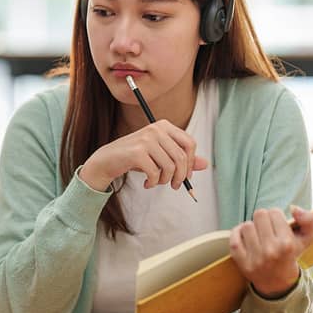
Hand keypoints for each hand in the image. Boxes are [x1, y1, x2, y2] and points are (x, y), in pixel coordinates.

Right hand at [78, 119, 208, 191]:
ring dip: (164, 180)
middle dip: (180, 176)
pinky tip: (146, 183)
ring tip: (156, 182)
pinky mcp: (137, 152)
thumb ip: (181, 158)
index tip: (185, 176)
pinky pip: (155, 173)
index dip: (191, 163)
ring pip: (169, 167)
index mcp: (164, 126)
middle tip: (174, 186)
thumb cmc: (136, 158)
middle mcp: (156, 129)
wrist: (107, 160)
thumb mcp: (160, 156)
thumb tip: (205, 164)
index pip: (190, 143)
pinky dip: (153, 182)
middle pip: (181, 157)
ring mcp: (146, 139)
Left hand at [229, 206, 312, 298]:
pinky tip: (245, 237)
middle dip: (264, 219)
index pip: (275, 212)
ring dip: (252, 227)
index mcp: (287, 243)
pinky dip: (237, 234)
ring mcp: (255, 257)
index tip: (278, 225)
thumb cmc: (291, 255)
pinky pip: (233, 238)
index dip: (276, 216)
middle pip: (259, 215)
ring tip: (258, 235)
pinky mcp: (241, 261)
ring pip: (246, 225)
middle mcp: (270, 250)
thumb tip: (294, 208)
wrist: (278, 282)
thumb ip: (308, 219)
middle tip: (267, 229)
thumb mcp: (307, 238)